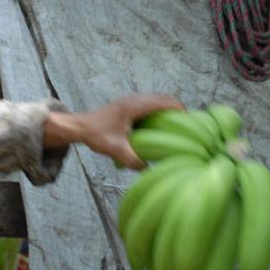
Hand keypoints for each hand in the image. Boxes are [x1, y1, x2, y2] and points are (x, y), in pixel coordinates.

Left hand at [44, 94, 182, 169]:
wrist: (79, 127)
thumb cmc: (96, 135)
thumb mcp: (116, 150)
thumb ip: (133, 160)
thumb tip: (148, 169)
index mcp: (136, 106)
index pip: (165, 102)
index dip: (180, 110)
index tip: (190, 122)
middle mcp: (135, 100)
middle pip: (164, 99)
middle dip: (176, 110)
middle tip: (185, 127)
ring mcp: (131, 101)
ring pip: (156, 101)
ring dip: (166, 111)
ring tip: (174, 128)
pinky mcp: (127, 106)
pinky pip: (148, 106)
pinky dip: (157, 113)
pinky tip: (157, 128)